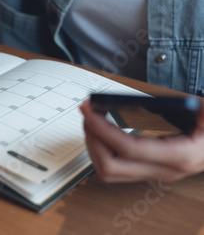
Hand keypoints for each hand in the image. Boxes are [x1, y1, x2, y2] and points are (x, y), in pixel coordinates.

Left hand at [80, 99, 203, 182]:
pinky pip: (114, 168)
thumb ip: (197, 110)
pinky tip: (100, 130)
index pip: (130, 149)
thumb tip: (168, 105)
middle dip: (92, 138)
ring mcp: (155, 174)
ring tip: (91, 119)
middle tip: (87, 112)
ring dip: (93, 145)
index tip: (90, 110)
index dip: (104, 130)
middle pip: (111, 166)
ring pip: (108, 172)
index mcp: (180, 156)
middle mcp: (165, 170)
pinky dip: (100, 149)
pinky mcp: (148, 171)